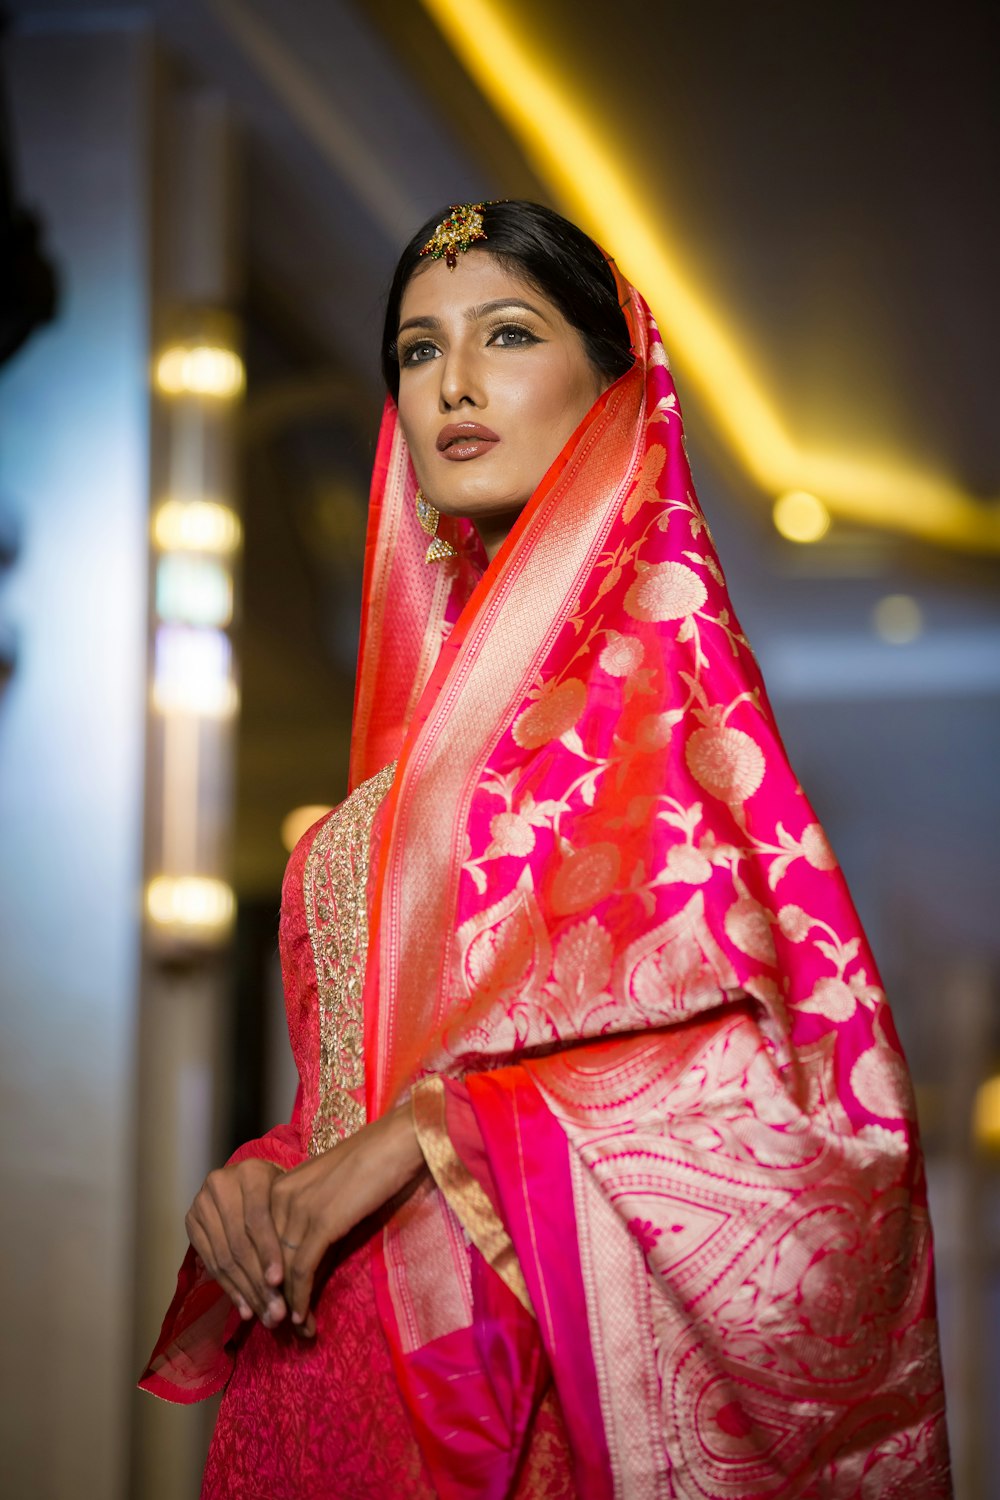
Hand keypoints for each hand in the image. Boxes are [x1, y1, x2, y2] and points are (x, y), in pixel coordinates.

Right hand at [185, 1158, 288, 1328]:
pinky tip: (245, 1309)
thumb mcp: (288, 1199)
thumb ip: (290, 1227)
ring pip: (224, 1257)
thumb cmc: (280, 1193)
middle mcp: (220, 1184)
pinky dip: (230, 1289)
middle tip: (276, 1312)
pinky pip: (210, 1264)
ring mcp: (201, 1204)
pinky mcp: (191, 1223)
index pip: (258, 1219)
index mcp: (250, 1172)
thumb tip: (302, 1278)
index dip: (268, 1251)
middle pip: (239, 1243)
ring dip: (245, 1292)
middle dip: (258, 1282)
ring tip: (264, 1316)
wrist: (247, 1180)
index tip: (281, 1282)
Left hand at [271, 1104, 425, 1332]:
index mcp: (278, 1187)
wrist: (397, 1140)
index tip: (268, 1306)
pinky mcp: (321, 1222)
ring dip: (286, 1307)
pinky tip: (303, 1319)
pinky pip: (302, 1270)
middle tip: (278, 1329)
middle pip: (266, 1259)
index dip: (262, 1280)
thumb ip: (311, 1219)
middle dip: (271, 1298)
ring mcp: (299, 1209)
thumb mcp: (330, 1191)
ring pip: (281, 1270)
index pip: (261, 1244)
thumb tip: (305, 1260)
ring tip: (294, 1333)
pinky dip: (301, 1299)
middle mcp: (280, 1197)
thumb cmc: (372, 1162)